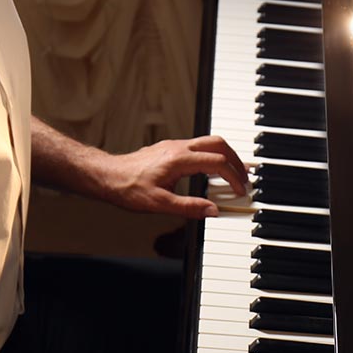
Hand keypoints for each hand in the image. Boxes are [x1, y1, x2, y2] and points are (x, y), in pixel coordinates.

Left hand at [100, 135, 249, 218]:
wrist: (106, 176)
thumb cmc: (127, 188)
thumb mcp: (159, 204)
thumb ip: (189, 207)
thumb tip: (212, 210)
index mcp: (180, 159)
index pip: (217, 163)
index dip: (233, 177)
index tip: (240, 190)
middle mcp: (179, 148)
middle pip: (218, 144)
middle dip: (236, 160)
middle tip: (245, 176)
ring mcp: (174, 146)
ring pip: (209, 142)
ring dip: (225, 156)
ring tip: (235, 172)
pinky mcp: (169, 150)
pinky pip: (198, 147)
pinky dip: (212, 157)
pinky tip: (211, 170)